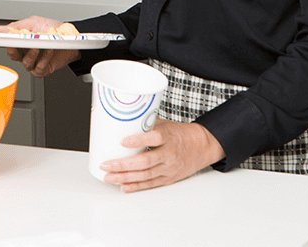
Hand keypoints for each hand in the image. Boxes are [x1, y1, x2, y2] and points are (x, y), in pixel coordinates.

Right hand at [0, 15, 80, 76]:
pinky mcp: (44, 69)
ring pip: (25, 62)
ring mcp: (35, 62)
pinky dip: (44, 58)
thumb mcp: (34, 22)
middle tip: (16, 43)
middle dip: (13, 50)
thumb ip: (16, 26)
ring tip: (39, 44)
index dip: (0, 42)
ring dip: (32, 52)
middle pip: (13, 55)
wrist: (73, 36)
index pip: (7, 44)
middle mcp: (26, 53)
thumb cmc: (54, 29)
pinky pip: (38, 68)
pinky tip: (48, 49)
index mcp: (21, 41)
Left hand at [99, 119, 224, 191]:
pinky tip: (123, 186)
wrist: (201, 146)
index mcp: (168, 137)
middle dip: (123, 165)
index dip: (137, 140)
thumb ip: (145, 125)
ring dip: (124, 177)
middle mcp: (169, 154)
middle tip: (106, 165)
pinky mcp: (168, 178)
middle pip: (145, 161)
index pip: (154, 138)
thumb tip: (120, 122)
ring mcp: (169, 168)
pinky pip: (150, 184)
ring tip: (108, 177)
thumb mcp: (164, 124)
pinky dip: (135, 186)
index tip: (122, 141)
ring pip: (145, 175)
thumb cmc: (180, 134)